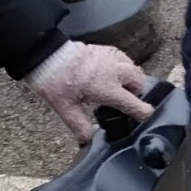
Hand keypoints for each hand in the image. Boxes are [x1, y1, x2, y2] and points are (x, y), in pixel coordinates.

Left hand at [26, 40, 152, 143]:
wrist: (46, 55)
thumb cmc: (55, 81)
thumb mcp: (64, 108)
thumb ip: (79, 126)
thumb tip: (87, 141)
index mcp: (106, 88)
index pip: (134, 103)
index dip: (142, 112)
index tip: (144, 117)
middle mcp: (114, 72)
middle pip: (140, 83)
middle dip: (136, 93)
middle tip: (123, 100)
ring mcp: (112, 58)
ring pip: (134, 69)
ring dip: (131, 79)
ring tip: (118, 86)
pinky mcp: (107, 49)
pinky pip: (124, 59)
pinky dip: (124, 67)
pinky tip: (111, 73)